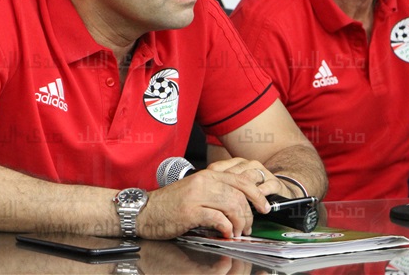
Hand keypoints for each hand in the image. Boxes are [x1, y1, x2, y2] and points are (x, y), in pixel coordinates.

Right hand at [138, 158, 278, 239]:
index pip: (241, 180)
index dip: (257, 195)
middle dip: (249, 214)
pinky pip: (219, 219)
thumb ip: (215, 193)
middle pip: (240, 194)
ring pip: (232, 205)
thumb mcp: (195, 192)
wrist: (143, 211)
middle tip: (248, 227)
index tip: (264, 207)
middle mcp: (204, 181)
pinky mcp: (191, 211)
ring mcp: (197, 195)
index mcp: (207, 175)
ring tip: (237, 233)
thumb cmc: (168, 205)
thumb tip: (239, 204)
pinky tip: (225, 234)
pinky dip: (226, 229)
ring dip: (240, 223)